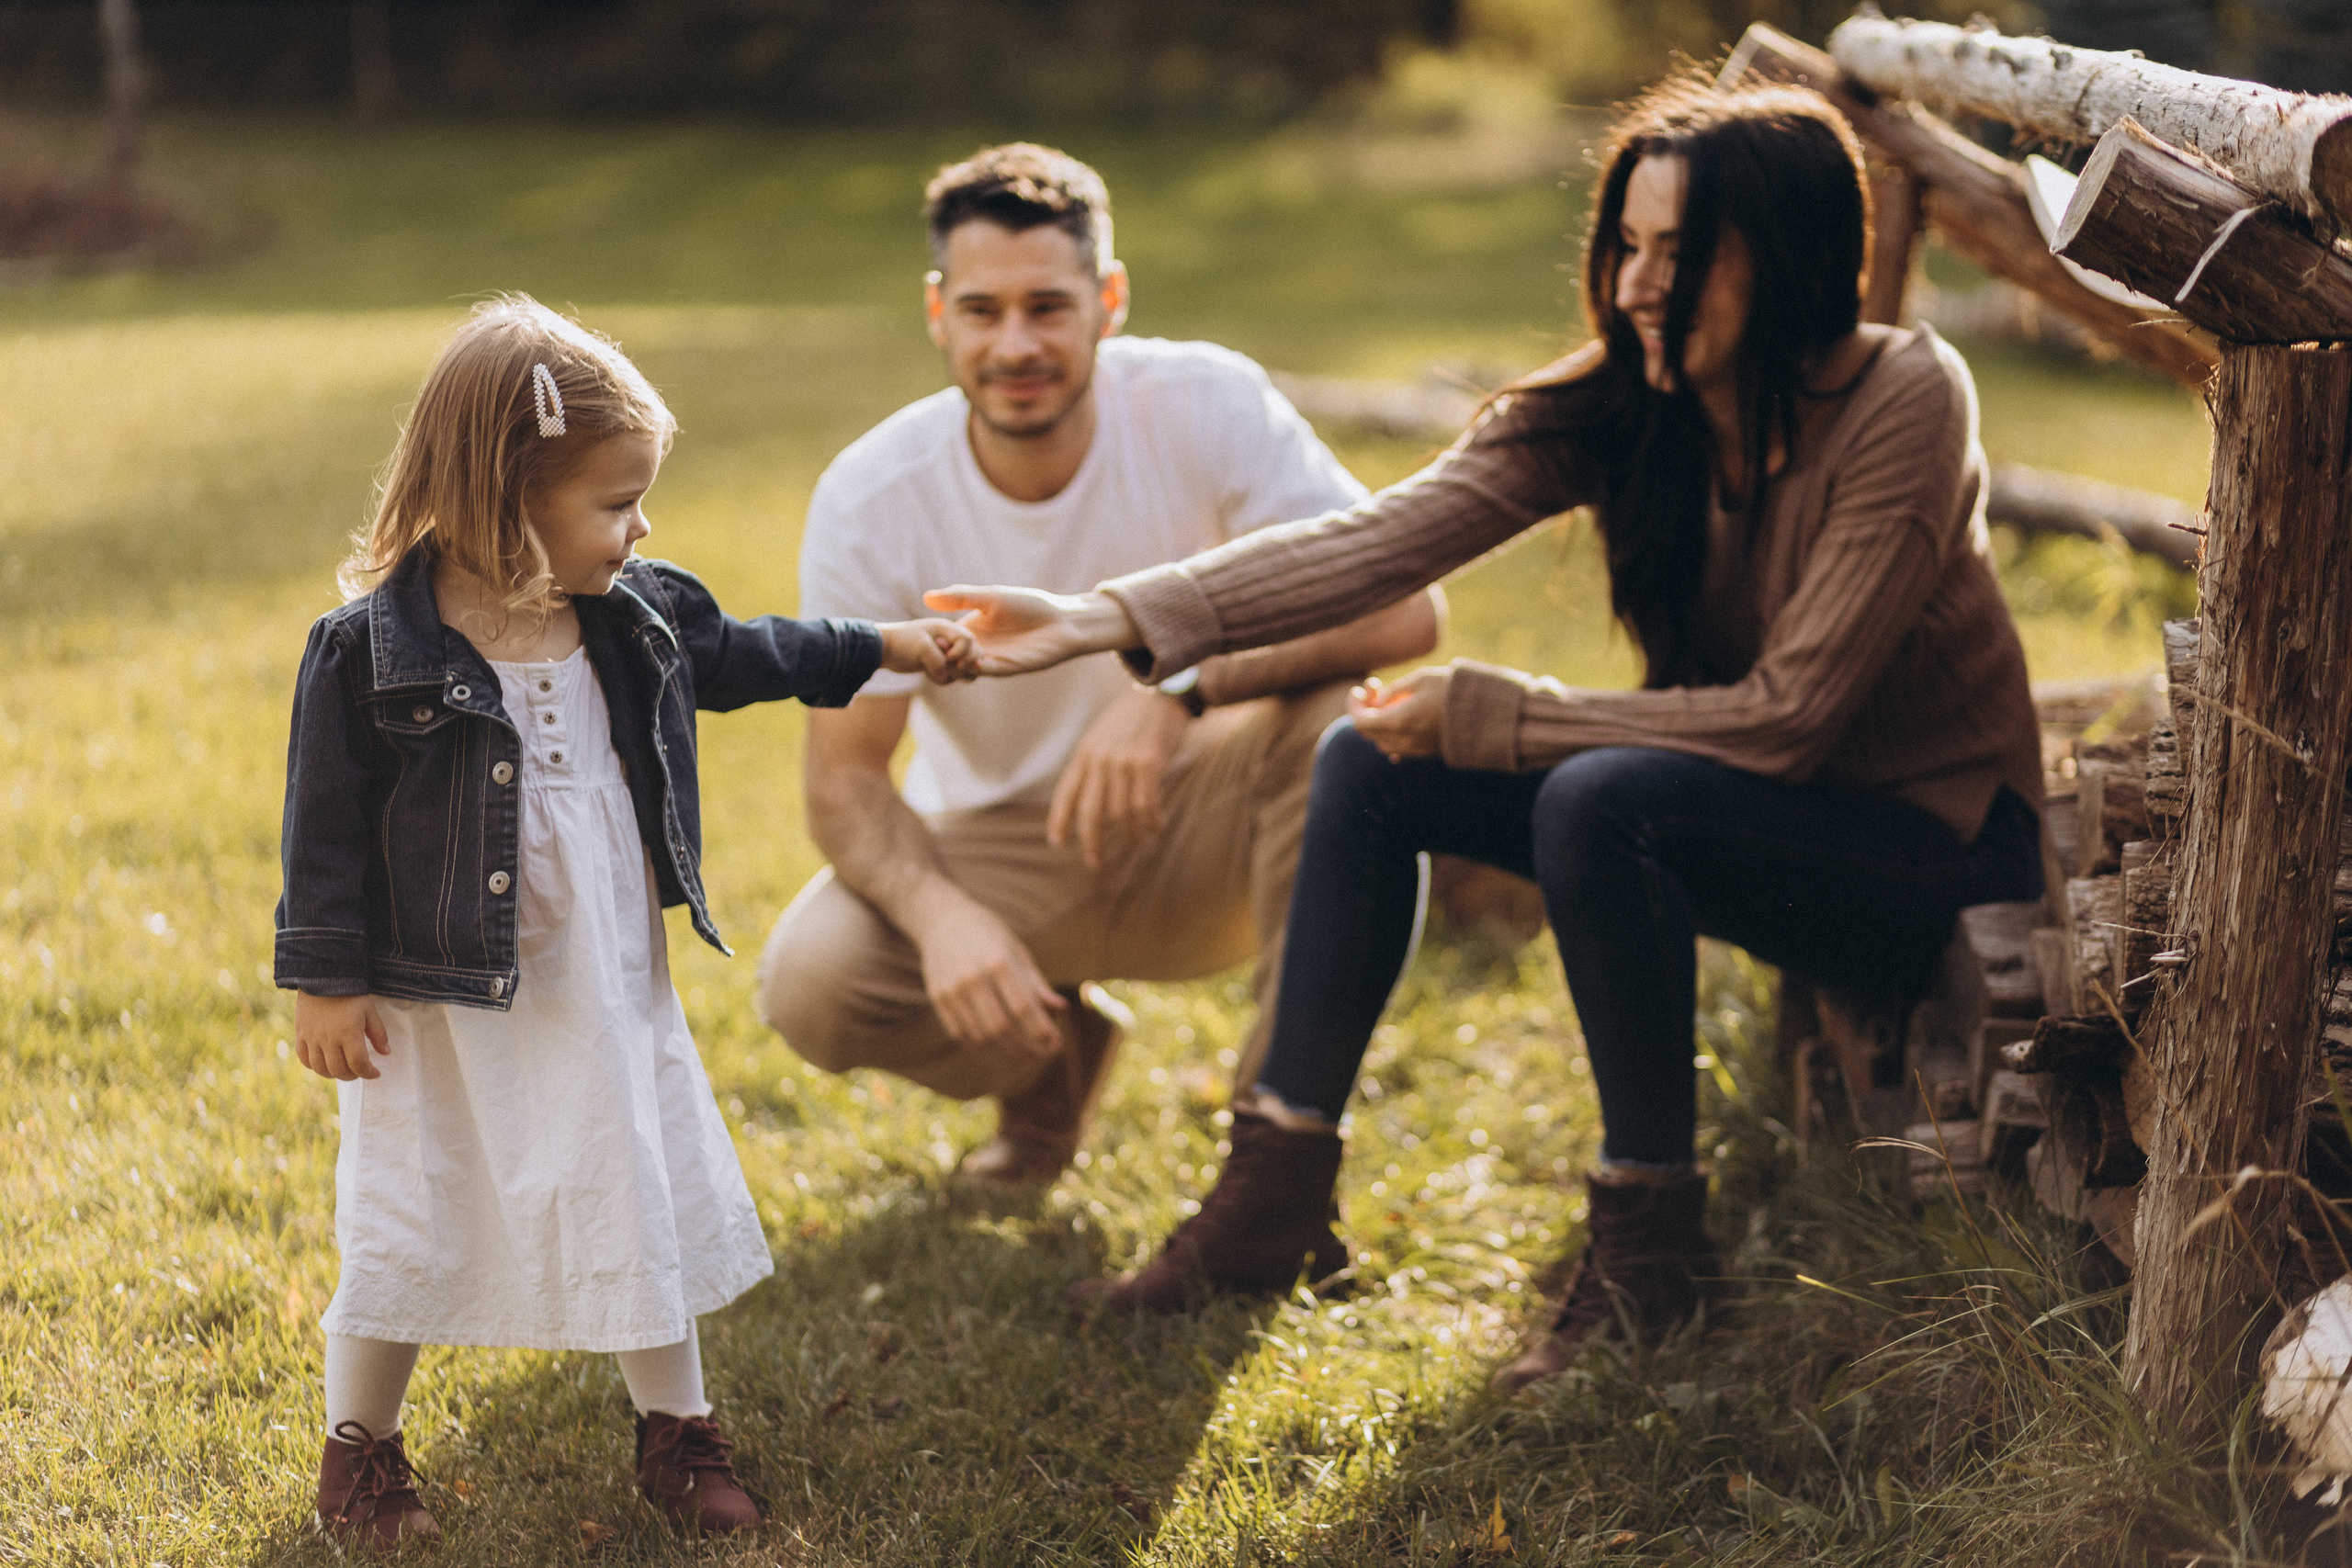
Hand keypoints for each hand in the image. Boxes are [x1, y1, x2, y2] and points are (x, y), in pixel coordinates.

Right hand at [294, 991, 388, 1080]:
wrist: (323, 978)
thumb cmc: (350, 994)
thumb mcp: (369, 1011)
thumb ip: (378, 1033)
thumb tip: (385, 1053)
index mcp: (348, 1033)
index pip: (358, 1064)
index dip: (369, 1073)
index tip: (375, 1073)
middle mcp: (328, 1039)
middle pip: (339, 1070)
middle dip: (353, 1076)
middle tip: (360, 1071)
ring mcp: (312, 1038)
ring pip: (320, 1069)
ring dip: (334, 1074)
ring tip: (343, 1069)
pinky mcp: (300, 1035)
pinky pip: (304, 1059)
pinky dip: (314, 1066)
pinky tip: (324, 1063)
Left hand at [878, 617, 979, 683]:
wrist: (884, 650)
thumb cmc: (902, 643)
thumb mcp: (921, 649)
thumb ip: (938, 662)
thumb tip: (946, 677)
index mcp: (947, 628)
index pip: (968, 641)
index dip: (961, 653)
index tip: (947, 659)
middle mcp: (951, 640)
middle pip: (973, 655)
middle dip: (961, 666)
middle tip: (944, 669)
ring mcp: (947, 653)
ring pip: (965, 669)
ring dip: (953, 675)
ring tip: (933, 672)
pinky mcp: (941, 665)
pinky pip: (953, 677)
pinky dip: (944, 679)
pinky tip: (929, 675)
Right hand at [907, 898, 1066, 1059]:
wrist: (941, 919)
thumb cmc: (988, 934)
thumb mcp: (1017, 950)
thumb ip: (1036, 983)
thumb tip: (1061, 1008)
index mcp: (998, 961)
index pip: (1023, 1007)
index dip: (1041, 1030)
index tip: (1057, 1044)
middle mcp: (973, 977)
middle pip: (1001, 1028)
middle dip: (1026, 1049)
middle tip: (1043, 1055)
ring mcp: (952, 989)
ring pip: (980, 1036)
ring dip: (1005, 1050)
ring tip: (1023, 1050)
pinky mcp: (938, 998)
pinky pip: (960, 1034)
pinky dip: (981, 1045)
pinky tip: (996, 1043)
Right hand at [921, 586, 1137, 676]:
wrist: (1063, 620)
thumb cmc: (1031, 606)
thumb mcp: (990, 597)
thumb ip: (960, 597)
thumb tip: (926, 597)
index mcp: (975, 629)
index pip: (947, 640)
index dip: (934, 641)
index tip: (922, 638)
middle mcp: (981, 646)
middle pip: (953, 657)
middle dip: (941, 657)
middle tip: (932, 652)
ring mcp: (994, 659)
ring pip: (967, 667)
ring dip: (957, 664)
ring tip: (948, 657)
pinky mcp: (1009, 668)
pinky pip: (987, 671)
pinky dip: (976, 668)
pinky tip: (970, 660)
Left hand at [1048, 685, 1189, 867]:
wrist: (1162, 694)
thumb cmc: (1133, 719)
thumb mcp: (1102, 737)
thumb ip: (1094, 764)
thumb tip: (1089, 803)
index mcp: (1085, 752)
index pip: (1066, 793)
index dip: (1059, 820)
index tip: (1057, 842)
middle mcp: (1100, 758)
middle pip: (1090, 811)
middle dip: (1092, 842)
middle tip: (1096, 862)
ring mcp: (1123, 761)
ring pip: (1121, 813)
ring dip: (1130, 836)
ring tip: (1137, 844)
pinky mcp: (1148, 763)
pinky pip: (1145, 805)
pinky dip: (1151, 823)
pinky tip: (1156, 829)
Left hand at [1347, 668, 1448, 759]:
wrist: (1487, 713)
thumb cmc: (1454, 690)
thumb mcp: (1421, 678)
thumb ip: (1394, 690)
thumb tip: (1377, 700)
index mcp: (1400, 721)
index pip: (1360, 721)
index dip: (1353, 706)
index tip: (1358, 690)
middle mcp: (1404, 740)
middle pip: (1368, 734)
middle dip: (1364, 712)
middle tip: (1374, 691)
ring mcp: (1416, 750)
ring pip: (1382, 743)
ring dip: (1377, 724)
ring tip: (1389, 703)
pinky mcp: (1426, 753)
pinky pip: (1399, 750)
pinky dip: (1391, 736)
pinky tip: (1399, 720)